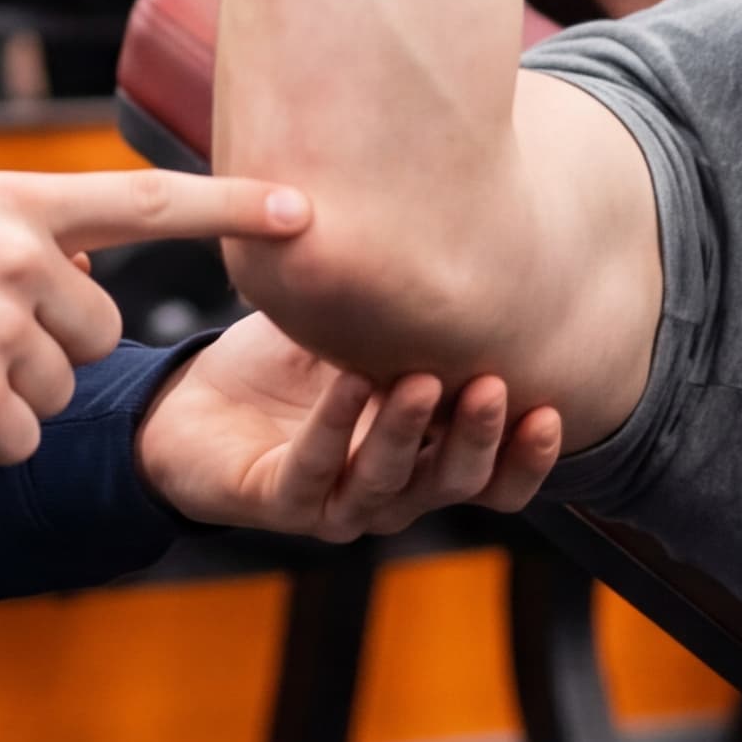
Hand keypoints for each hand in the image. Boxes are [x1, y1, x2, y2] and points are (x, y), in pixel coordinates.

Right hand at [0, 170, 311, 467]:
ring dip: (7, 394)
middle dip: (48, 348)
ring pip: (61, 390)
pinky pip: (22, 438)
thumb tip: (94, 278)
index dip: (232, 205)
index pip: (145, 200)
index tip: (308, 213)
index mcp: (11, 199)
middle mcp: (14, 255)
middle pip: (99, 331)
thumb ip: (25, 235)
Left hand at [135, 309, 563, 539]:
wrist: (190, 405)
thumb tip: (469, 239)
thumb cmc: (284, 371)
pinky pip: (314, 468)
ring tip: (422, 380)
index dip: (527, 456)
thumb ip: (412, 317)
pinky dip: (336, 424)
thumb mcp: (359, 336)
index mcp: (424, 459)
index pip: (495, 479)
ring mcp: (337, 502)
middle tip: (492, 384)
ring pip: (390, 482)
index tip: (552, 408)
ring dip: (408, 431)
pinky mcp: (280, 500)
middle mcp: (392, 491)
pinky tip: (350, 382)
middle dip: (479, 437)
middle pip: (455, 484)